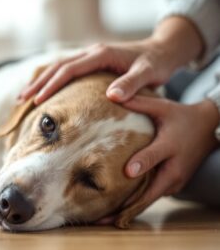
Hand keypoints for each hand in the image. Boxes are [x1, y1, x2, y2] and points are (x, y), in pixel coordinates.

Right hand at [18, 17, 202, 104]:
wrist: (162, 50)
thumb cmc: (156, 63)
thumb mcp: (149, 74)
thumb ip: (131, 84)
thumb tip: (112, 97)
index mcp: (101, 54)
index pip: (69, 70)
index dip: (52, 85)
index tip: (38, 101)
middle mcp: (91, 52)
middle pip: (56, 67)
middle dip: (37, 83)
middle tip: (21, 100)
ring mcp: (89, 56)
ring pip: (57, 67)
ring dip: (39, 81)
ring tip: (23, 97)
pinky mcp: (90, 62)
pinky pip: (64, 70)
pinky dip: (50, 79)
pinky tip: (42, 90)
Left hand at [96, 96, 218, 224]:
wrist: (209, 128)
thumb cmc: (179, 116)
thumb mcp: (162, 106)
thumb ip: (138, 102)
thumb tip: (111, 93)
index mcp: (171, 144)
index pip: (155, 155)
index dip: (142, 163)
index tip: (127, 172)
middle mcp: (175, 166)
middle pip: (152, 190)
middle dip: (128, 206)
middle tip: (104, 217)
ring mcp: (175, 179)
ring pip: (151, 199)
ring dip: (129, 210)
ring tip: (104, 220)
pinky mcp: (173, 185)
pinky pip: (152, 197)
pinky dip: (135, 206)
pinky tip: (116, 214)